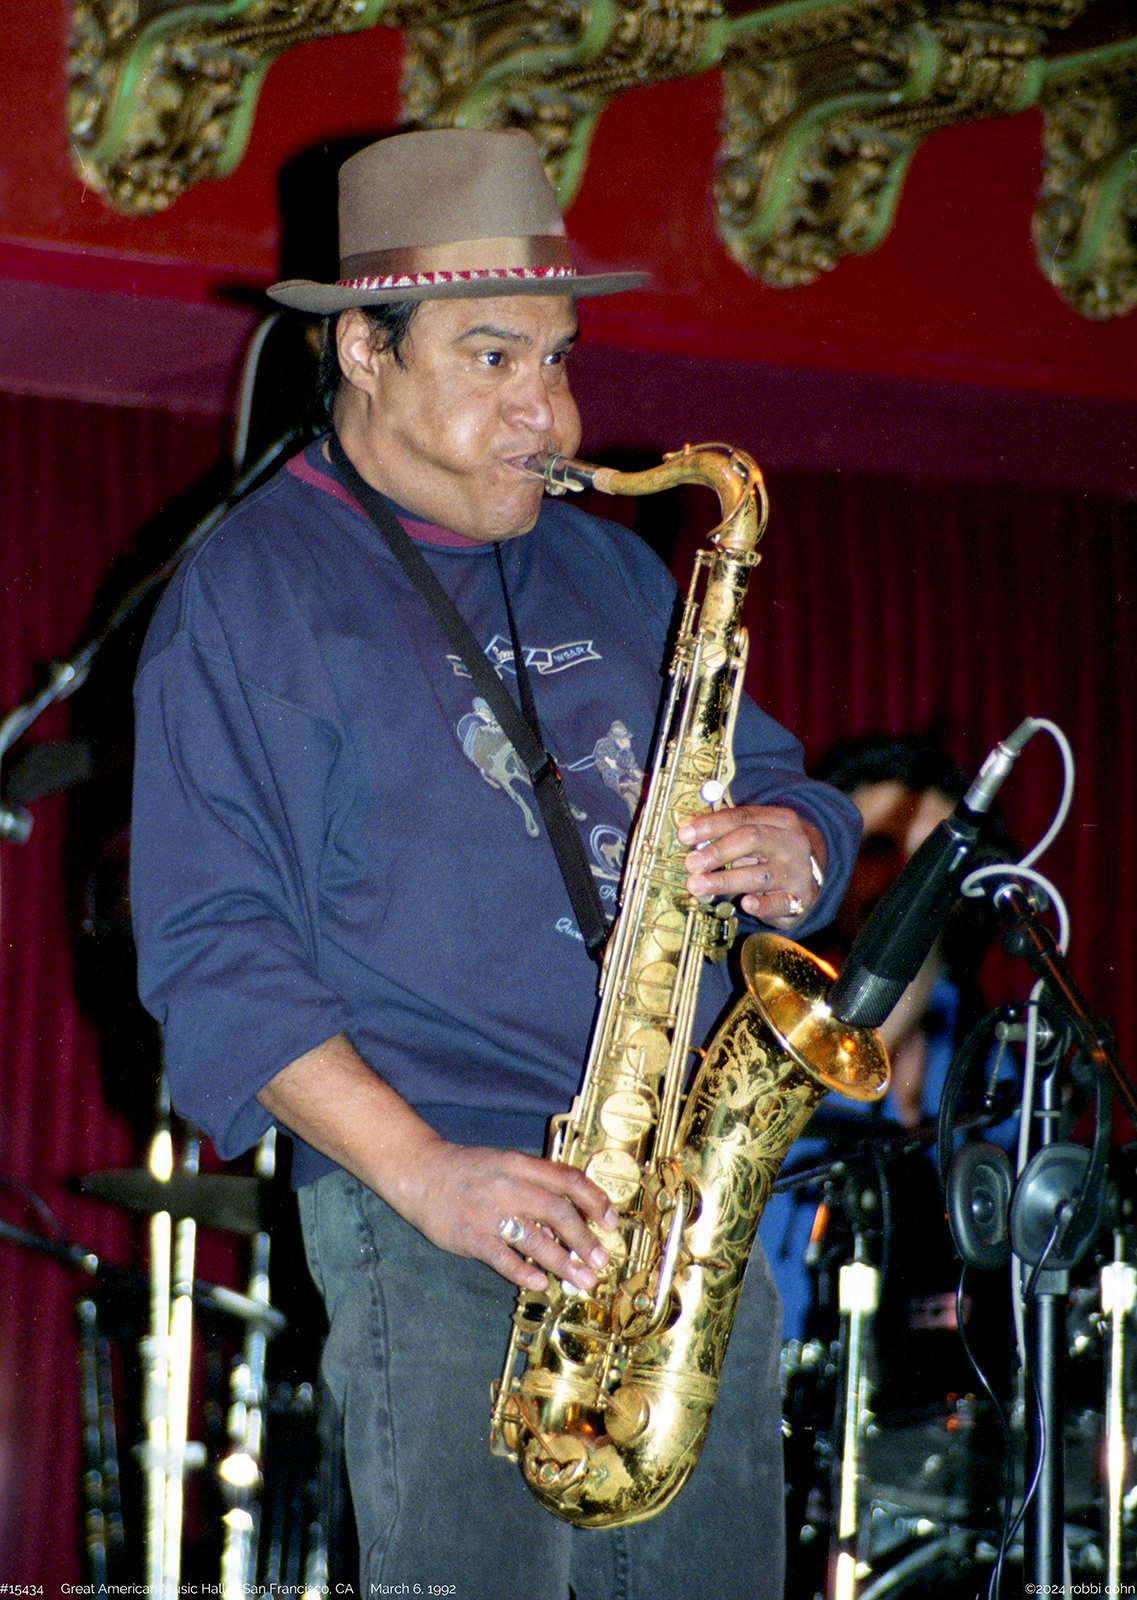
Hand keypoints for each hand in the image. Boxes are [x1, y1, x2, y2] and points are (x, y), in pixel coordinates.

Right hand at [401, 1140, 619, 1293]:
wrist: (420, 1172)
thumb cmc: (468, 1171)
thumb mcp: (505, 1165)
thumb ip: (536, 1184)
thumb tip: (571, 1217)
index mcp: (520, 1165)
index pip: (567, 1179)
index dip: (594, 1200)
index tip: (610, 1222)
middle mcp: (508, 1186)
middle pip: (557, 1212)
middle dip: (584, 1240)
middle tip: (600, 1261)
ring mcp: (488, 1212)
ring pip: (535, 1239)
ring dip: (563, 1262)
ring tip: (581, 1280)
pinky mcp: (470, 1236)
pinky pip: (502, 1257)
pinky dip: (523, 1271)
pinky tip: (539, 1282)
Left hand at [678, 805, 823, 927]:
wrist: (813, 875)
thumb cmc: (772, 853)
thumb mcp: (757, 836)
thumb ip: (729, 835)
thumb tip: (692, 840)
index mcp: (779, 820)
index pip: (742, 816)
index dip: (711, 825)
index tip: (684, 835)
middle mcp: (791, 842)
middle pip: (752, 840)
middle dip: (717, 851)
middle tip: (691, 863)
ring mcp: (798, 871)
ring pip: (759, 875)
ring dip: (725, 880)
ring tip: (697, 885)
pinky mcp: (801, 898)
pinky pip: (779, 903)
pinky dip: (762, 904)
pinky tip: (745, 903)